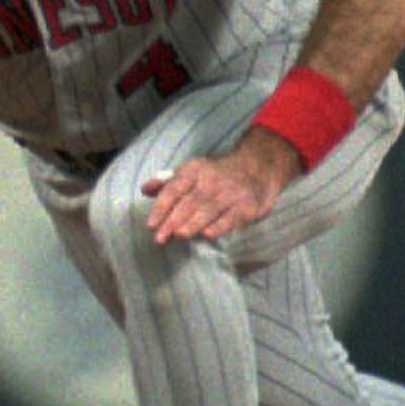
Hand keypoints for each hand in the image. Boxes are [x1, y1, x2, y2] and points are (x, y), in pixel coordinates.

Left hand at [141, 130, 300, 244]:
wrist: (259, 167)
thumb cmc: (217, 174)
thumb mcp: (192, 171)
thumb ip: (168, 182)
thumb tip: (145, 189)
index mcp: (195, 170)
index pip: (174, 188)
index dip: (161, 207)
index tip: (151, 224)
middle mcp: (212, 179)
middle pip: (189, 202)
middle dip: (172, 221)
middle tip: (159, 238)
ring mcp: (231, 192)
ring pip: (208, 210)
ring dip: (192, 224)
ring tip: (178, 236)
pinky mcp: (247, 206)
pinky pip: (231, 218)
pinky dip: (218, 226)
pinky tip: (206, 235)